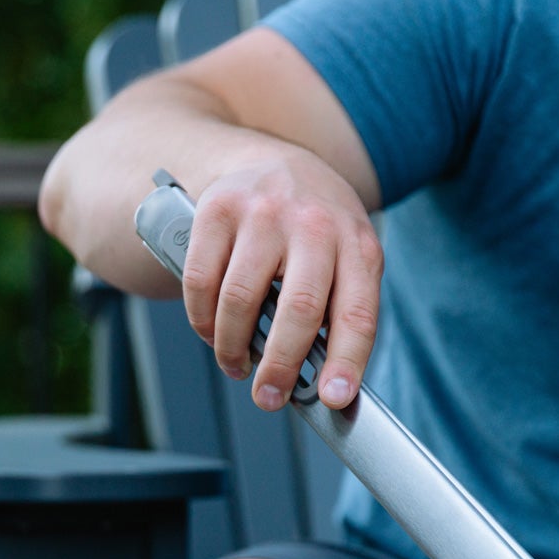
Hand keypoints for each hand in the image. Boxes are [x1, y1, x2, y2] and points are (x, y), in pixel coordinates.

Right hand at [182, 156, 382, 412]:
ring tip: (236, 364)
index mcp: (357, 245)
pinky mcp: (218, 209)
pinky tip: (212, 330)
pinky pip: (201, 280)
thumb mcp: (345, 259)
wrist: (274, 160)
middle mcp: (314, 224)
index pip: (357, 313)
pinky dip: (202, 319)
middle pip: (299, 310)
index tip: (332, 398)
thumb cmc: (314, 230)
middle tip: (268, 397)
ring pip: (241, 299)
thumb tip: (324, 385)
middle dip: (280, 366)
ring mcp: (264, 213)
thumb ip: (337, 312)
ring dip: (232, 347)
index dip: (346, 361)